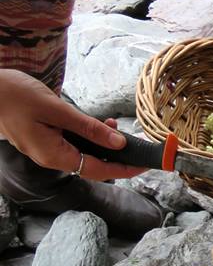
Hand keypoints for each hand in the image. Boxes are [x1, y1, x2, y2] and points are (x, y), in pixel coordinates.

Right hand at [0, 70, 144, 180]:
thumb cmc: (14, 95)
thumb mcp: (57, 109)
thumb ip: (88, 127)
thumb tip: (119, 142)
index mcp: (54, 156)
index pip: (99, 170)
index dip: (125, 169)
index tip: (145, 164)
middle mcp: (51, 158)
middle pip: (94, 165)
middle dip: (118, 157)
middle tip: (138, 146)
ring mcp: (47, 150)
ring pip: (84, 154)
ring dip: (104, 145)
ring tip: (117, 127)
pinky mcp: (44, 140)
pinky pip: (73, 144)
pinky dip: (89, 137)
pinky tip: (99, 123)